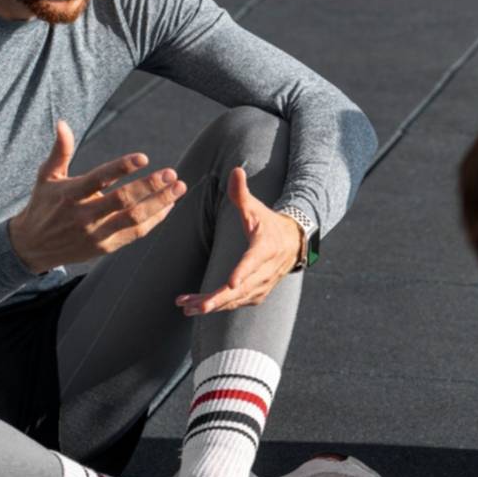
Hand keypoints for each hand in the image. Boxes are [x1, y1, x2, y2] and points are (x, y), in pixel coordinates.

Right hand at [8, 121, 185, 272]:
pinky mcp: (105, 247)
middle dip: (150, 186)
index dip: (121, 167)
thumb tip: (62, 123)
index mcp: (70, 194)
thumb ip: (60, 151)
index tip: (144, 157)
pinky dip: (155, 219)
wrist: (32, 247)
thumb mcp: (46, 177)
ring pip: (134, 218)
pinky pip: (135, 233)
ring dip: (160, 203)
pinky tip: (168, 205)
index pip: (98, 179)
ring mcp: (96, 233)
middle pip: (122, 200)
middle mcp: (83, 215)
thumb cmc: (43, 205)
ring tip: (179, 187)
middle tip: (172, 173)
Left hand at [176, 166, 302, 314]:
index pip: (253, 260)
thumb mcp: (255, 207)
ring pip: (236, 300)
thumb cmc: (267, 223)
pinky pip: (236, 303)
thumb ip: (241, 192)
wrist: (292, 242)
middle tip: (195, 307)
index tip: (230, 283)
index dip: (242, 272)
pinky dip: (217, 307)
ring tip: (185, 306)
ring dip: (211, 305)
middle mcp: (266, 270)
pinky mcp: (257, 294)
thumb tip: (235, 169)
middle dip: (218, 299)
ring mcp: (263, 285)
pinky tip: (194, 306)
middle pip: (242, 288)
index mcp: (265, 247)